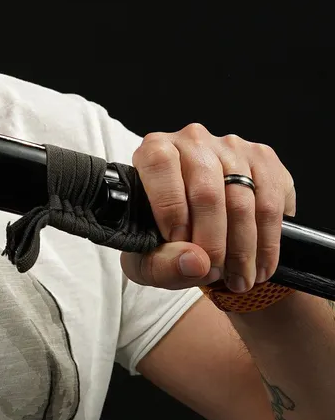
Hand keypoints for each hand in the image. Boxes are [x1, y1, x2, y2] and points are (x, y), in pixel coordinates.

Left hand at [119, 123, 295, 293]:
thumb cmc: (165, 238)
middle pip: (206, 192)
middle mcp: (192, 140)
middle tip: (213, 273)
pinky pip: (271, 203)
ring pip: (242, 201)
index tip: (180, 244)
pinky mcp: (263, 159)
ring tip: (239, 279)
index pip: (160, 164)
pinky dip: (267, 242)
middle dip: (213, 243)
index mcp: (154, 149)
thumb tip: (195, 262)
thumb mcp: (148, 259)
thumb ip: (161, 264)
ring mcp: (231, 147)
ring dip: (243, 250)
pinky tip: (260, 264)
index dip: (170, 207)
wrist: (198, 228)